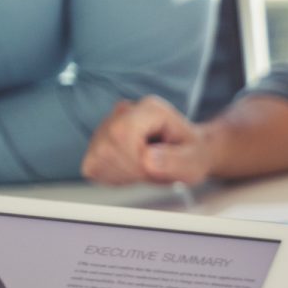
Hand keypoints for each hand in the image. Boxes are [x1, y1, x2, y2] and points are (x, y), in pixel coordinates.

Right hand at [82, 95, 212, 185]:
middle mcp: (124, 111)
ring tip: (145, 170)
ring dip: (123, 175)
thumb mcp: (195, 160)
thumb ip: (176, 161)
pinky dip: (113, 177)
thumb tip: (147, 160)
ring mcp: (106, 125)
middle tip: (153, 172)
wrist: (186, 152)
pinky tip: (132, 172)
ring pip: (97, 158)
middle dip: (130, 171)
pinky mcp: (96, 143)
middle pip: (107, 147)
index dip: (134, 160)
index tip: (154, 170)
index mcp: (150, 109)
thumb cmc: (191, 154)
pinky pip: (92, 167)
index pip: (121, 133)